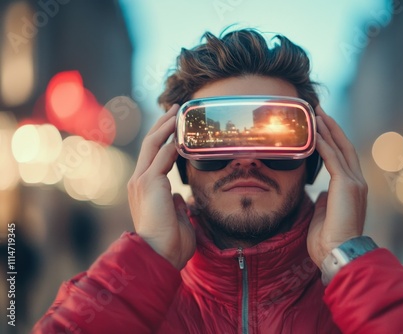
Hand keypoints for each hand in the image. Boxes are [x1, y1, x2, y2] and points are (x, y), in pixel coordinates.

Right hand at [127, 104, 195, 269]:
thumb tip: (180, 197)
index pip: (152, 156)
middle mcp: (139, 181)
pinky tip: (181, 134)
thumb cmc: (169, 243)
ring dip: (166, 127)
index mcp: (144, 189)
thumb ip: (175, 204)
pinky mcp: (148, 184)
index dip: (162, 139)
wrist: (158, 256)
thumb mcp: (175, 217)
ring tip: (177, 113)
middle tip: (174, 110)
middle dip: (162, 125)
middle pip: (149, 144)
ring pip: (152, 145)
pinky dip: (171, 144)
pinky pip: (162, 157)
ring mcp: (141, 181)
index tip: (174, 127)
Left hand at [307, 106, 367, 267]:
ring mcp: (354, 182)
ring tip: (315, 113)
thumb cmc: (328, 238)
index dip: (332, 139)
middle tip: (317, 110)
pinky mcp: (347, 185)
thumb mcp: (325, 212)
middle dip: (331, 126)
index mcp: (352, 188)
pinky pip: (333, 158)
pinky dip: (323, 143)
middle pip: (343, 146)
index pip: (342, 156)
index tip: (320, 125)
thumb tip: (320, 191)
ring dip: (327, 129)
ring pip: (340, 148)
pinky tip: (314, 132)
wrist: (338, 253)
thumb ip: (325, 198)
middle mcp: (357, 181)